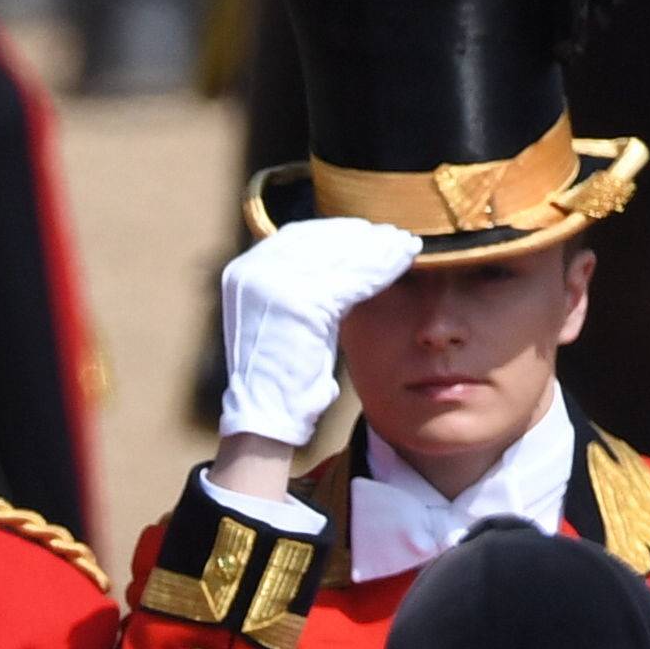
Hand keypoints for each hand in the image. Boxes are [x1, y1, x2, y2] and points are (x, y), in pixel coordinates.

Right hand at [218, 217, 422, 451]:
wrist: (266, 415)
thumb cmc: (280, 376)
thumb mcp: (283, 319)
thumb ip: (297, 287)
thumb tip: (337, 260)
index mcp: (244, 272)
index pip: (298, 238)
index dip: (336, 233)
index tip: (368, 233)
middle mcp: (254, 271)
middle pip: (320, 241)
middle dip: (361, 238)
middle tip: (394, 235)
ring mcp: (274, 285)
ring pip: (339, 258)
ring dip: (378, 251)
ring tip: (406, 246)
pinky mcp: (302, 304)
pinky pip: (351, 282)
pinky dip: (380, 272)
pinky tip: (402, 264)